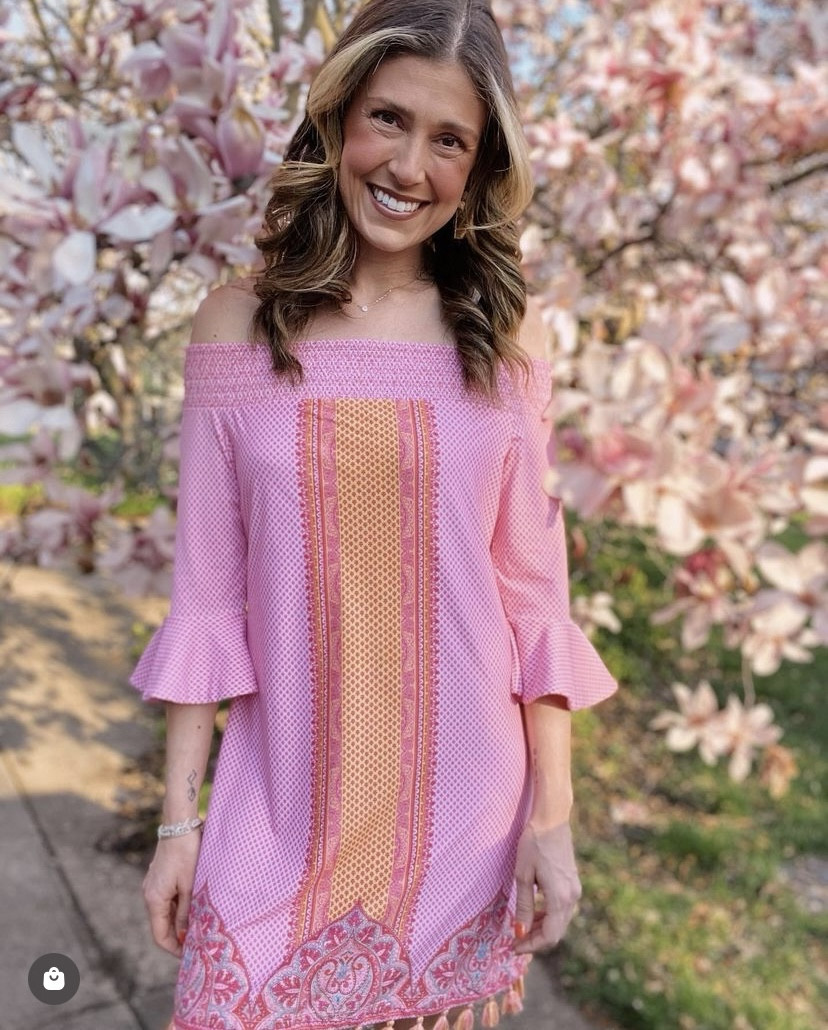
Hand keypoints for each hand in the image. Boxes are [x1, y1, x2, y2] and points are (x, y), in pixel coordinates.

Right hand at [142, 831, 201, 956]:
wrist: (180, 825)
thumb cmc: (187, 854)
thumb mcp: (190, 886)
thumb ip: (186, 912)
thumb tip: (185, 935)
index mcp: (154, 899)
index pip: (160, 935)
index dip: (174, 948)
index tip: (189, 956)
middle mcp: (149, 894)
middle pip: (162, 925)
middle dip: (178, 937)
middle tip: (197, 945)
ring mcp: (153, 885)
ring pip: (165, 913)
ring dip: (179, 923)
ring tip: (198, 929)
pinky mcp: (159, 877)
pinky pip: (167, 900)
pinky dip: (178, 909)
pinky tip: (193, 909)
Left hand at [513, 820, 581, 953]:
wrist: (552, 819)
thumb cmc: (533, 844)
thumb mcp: (523, 875)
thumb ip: (523, 906)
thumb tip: (520, 932)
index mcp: (559, 897)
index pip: (549, 936)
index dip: (532, 945)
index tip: (514, 947)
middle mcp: (572, 897)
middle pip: (556, 932)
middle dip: (536, 939)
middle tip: (515, 939)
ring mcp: (575, 890)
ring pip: (560, 921)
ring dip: (542, 928)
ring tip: (522, 925)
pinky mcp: (573, 883)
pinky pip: (562, 909)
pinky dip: (548, 916)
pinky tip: (534, 910)